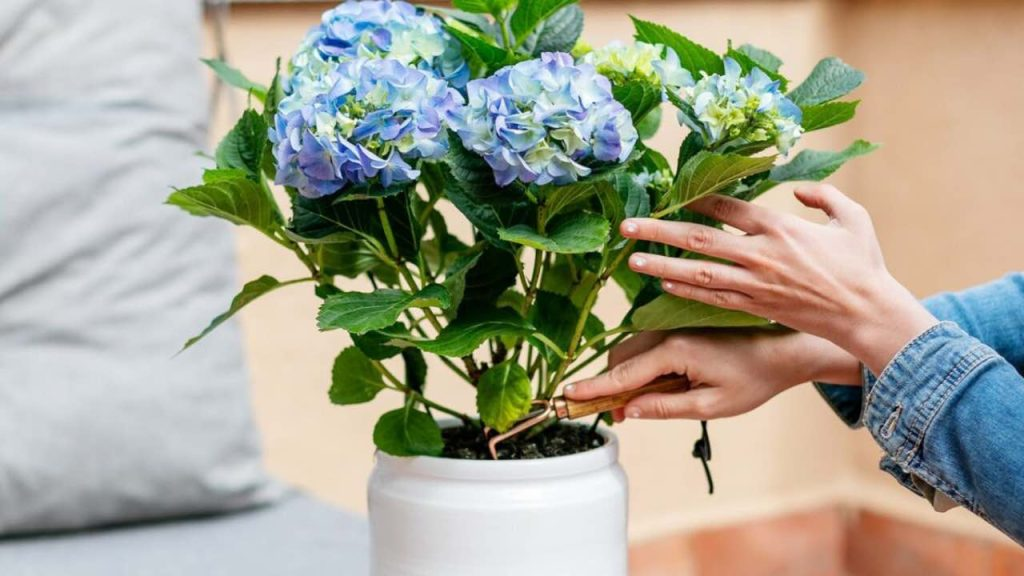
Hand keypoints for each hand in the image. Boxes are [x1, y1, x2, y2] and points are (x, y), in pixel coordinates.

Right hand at [564, 330, 860, 420]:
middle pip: (621, 360)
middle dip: (610, 386)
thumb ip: (664, 408)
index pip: (623, 375)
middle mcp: (667, 333)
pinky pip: (645, 346)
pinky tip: (660, 383)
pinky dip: (639, 365)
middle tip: (616, 417)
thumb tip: (628, 412)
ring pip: (631, 351)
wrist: (783, 350)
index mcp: (675, 351)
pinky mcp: (678, 326)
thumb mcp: (711, 405)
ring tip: (644, 403)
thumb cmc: (753, 379)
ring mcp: (672, 327)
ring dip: (626, 376)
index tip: (568, 398)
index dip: (594, 390)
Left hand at [621, 184, 937, 373]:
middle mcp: (761, 255)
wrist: (867, 315)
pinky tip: (663, 285)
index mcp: (780, 227)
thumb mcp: (853, 217)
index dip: (698, 198)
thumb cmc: (863, 265)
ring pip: (699, 272)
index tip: (672, 192)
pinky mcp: (755, 308)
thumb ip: (824, 196)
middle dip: (660, 231)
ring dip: (663, 265)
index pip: (728, 207)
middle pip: (701, 238)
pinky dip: (687, 291)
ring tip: (632, 260)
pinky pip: (713, 299)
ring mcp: (755, 284)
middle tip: (627, 227)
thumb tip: (798, 189)